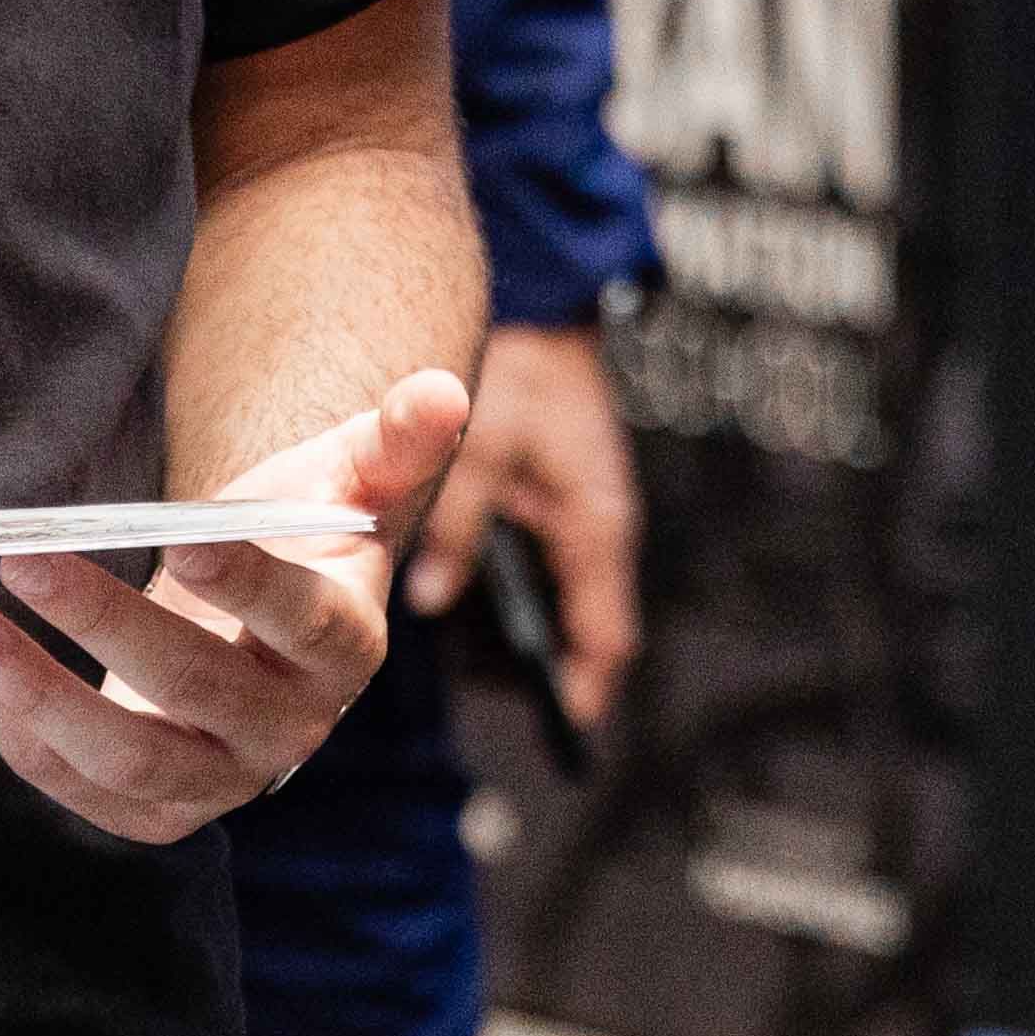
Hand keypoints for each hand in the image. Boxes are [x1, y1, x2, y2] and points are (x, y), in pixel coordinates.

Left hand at [0, 366, 474, 839]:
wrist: (258, 621)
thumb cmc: (299, 537)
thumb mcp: (348, 478)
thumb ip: (397, 438)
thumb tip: (443, 389)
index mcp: (344, 644)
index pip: (300, 622)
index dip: (248, 582)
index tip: (184, 534)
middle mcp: (289, 728)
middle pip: (196, 690)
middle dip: (103, 627)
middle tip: (24, 557)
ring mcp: (218, 779)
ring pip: (126, 759)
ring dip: (34, 696)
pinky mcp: (153, 806)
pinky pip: (73, 785)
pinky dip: (7, 725)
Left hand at [413, 314, 643, 729]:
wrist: (544, 310)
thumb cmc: (522, 374)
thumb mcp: (485, 447)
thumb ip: (458, 526)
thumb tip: (429, 598)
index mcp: (596, 524)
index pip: (605, 635)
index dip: (584, 686)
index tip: (560, 726)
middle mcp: (599, 529)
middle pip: (591, 627)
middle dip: (558, 670)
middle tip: (516, 709)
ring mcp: (584, 516)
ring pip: (569, 600)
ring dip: (542, 634)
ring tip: (490, 670)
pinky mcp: (561, 499)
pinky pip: (552, 567)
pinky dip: (525, 594)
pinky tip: (476, 602)